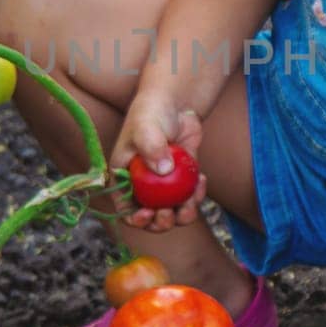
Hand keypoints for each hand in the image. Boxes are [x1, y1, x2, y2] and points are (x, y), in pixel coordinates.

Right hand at [111, 96, 207, 232]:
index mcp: (123, 179)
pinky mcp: (182, 181)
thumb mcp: (146, 127)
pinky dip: (197, 195)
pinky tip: (202, 179)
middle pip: (150, 218)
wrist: (175, 104)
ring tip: (191, 201)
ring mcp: (163, 186)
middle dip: (161, 222)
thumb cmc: (152, 113)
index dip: (135, 219)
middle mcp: (142, 187)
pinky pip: (190, 198)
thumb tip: (163, 171)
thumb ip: (151, 147)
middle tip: (171, 212)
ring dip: (183, 215)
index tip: (149, 213)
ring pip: (173, 213)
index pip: (124, 209)